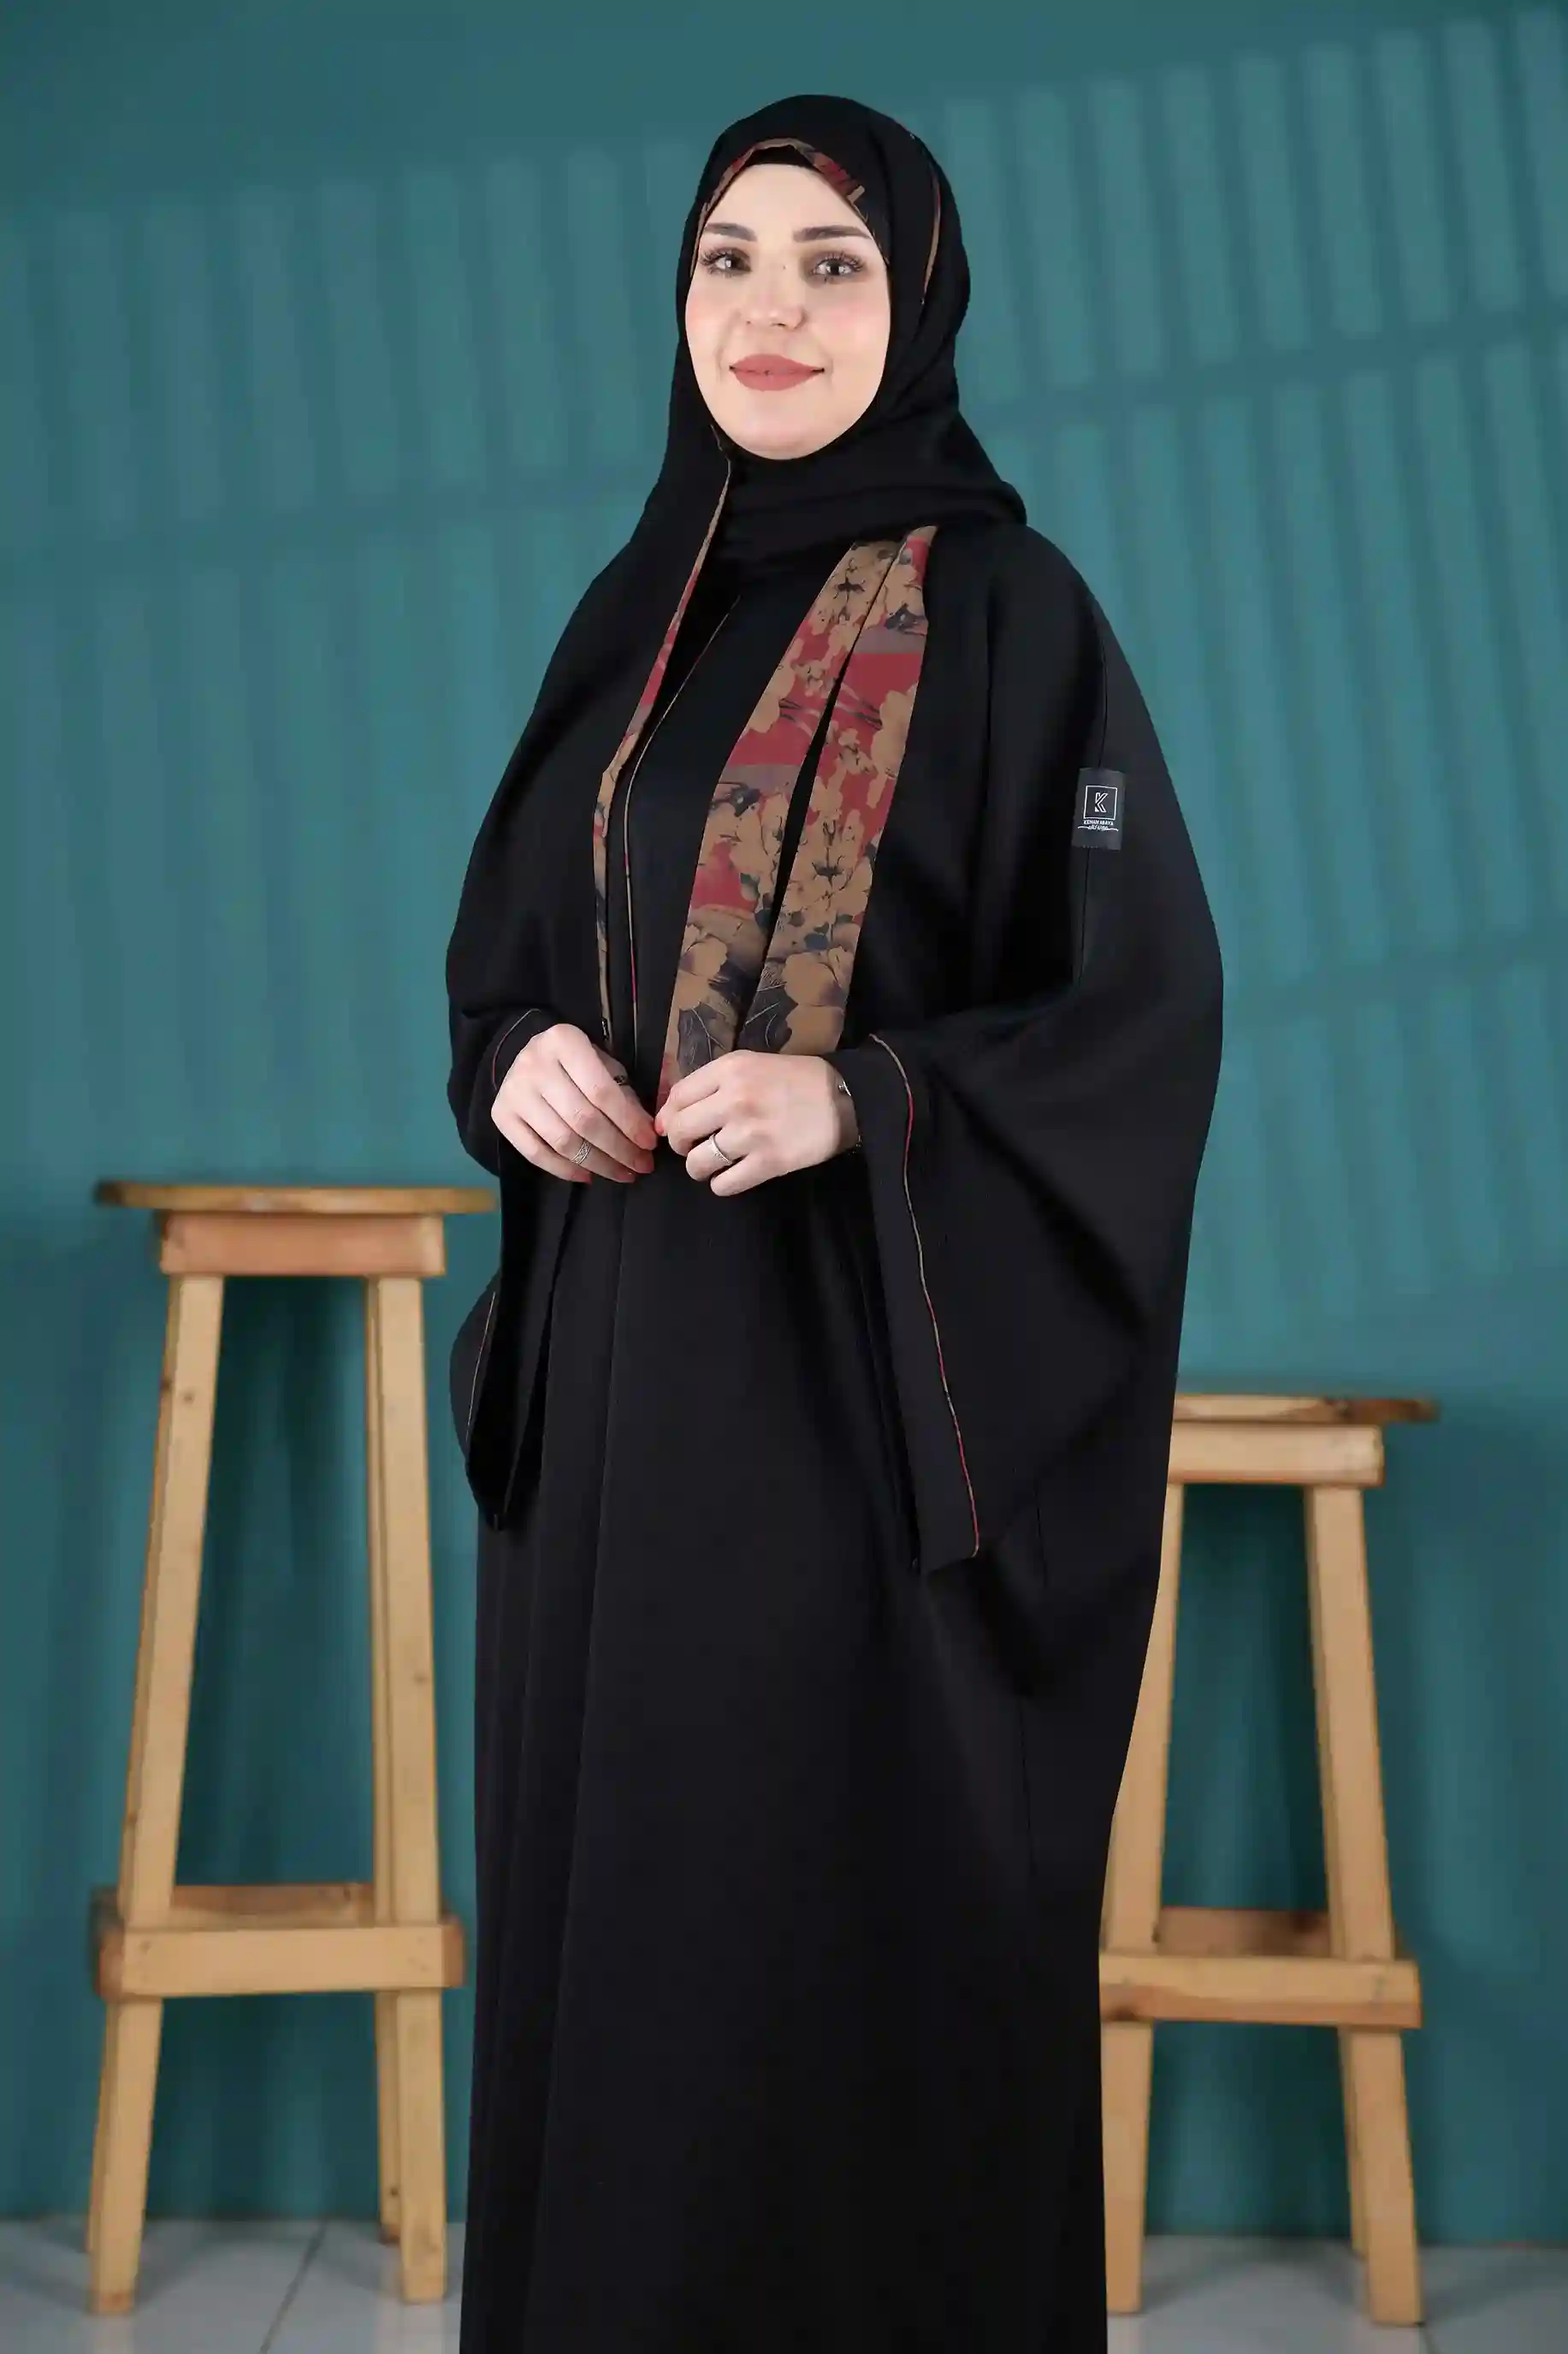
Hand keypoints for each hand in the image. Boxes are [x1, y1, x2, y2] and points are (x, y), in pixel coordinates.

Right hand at [491, 1022, 657, 1183]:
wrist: (526, 1055)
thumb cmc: (576, 1061)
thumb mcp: (605, 1061)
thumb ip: (632, 1087)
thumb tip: (658, 1122)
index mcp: (565, 1041)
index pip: (603, 1091)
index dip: (629, 1122)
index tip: (650, 1144)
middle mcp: (535, 1064)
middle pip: (583, 1120)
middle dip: (618, 1149)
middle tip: (641, 1165)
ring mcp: (514, 1091)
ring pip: (561, 1140)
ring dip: (597, 1164)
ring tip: (621, 1174)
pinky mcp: (501, 1114)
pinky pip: (534, 1152)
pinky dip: (564, 1169)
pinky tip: (587, 1175)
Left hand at [654, 1052, 858, 1195]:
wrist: (844, 1098)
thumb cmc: (795, 1079)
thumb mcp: (752, 1064)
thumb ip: (710, 1084)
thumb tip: (667, 1118)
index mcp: (729, 1070)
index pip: (676, 1097)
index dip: (669, 1116)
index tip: (675, 1126)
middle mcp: (734, 1100)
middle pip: (679, 1132)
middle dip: (680, 1144)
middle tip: (694, 1146)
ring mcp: (750, 1134)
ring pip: (696, 1163)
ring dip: (700, 1167)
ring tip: (714, 1163)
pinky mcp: (768, 1162)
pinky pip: (724, 1185)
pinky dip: (722, 1184)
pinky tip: (733, 1174)